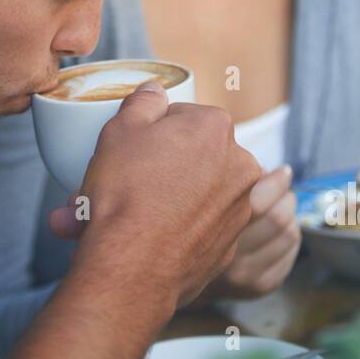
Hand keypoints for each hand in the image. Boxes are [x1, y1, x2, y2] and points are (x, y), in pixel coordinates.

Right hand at [64, 82, 260, 309]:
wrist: (132, 267)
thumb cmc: (126, 194)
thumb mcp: (120, 129)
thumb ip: (143, 102)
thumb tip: (154, 91)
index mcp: (215, 128)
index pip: (181, 117)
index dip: (150, 134)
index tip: (131, 151)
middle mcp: (239, 165)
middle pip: (193, 156)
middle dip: (160, 168)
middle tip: (123, 183)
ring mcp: (239, 209)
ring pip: (194, 194)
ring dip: (164, 200)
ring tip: (124, 214)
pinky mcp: (230, 246)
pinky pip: (198, 228)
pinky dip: (176, 229)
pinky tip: (145, 237)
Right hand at [197, 165, 300, 300]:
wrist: (186, 276)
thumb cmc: (199, 226)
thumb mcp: (206, 202)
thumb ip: (235, 185)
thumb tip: (270, 173)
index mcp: (214, 235)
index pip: (259, 204)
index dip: (277, 182)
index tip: (283, 172)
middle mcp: (232, 261)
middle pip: (280, 218)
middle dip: (286, 198)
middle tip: (282, 192)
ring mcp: (249, 277)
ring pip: (291, 234)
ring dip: (290, 217)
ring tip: (276, 211)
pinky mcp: (263, 285)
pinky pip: (291, 251)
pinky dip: (288, 237)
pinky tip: (274, 233)